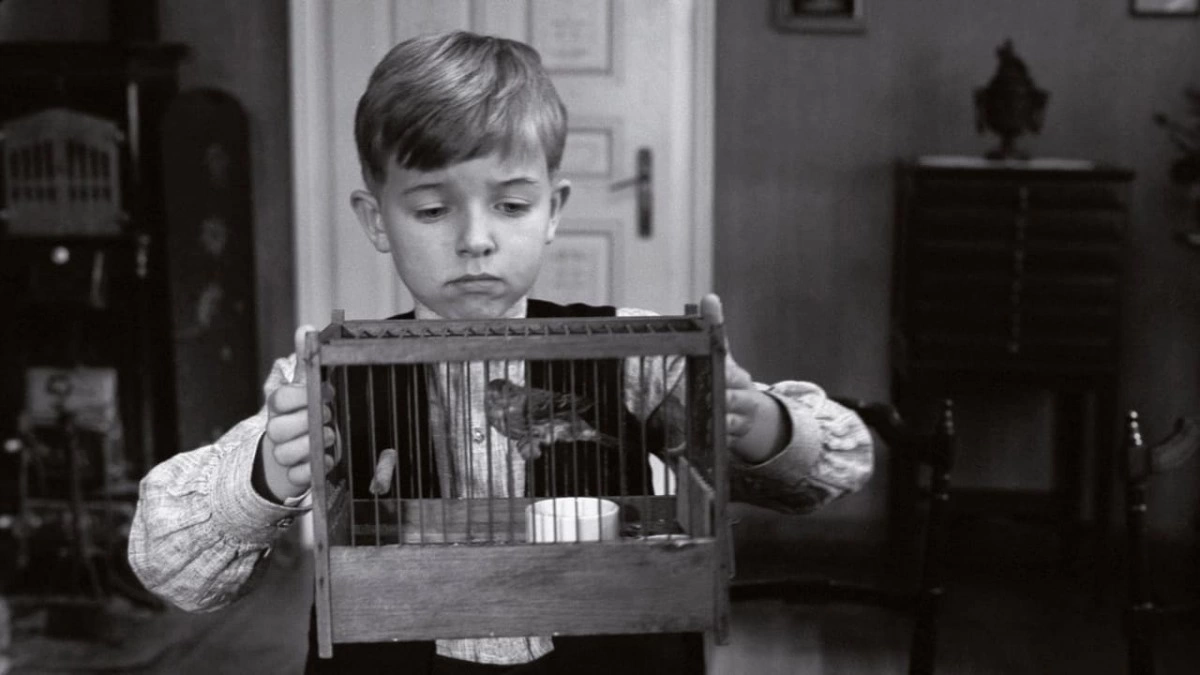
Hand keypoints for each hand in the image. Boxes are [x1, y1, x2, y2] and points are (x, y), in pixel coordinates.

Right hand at [259, 325, 335, 501]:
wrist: (297, 450)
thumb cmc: (304, 413)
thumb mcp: (306, 387)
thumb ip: (306, 362)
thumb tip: (306, 328)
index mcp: (279, 406)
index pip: (279, 398)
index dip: (301, 397)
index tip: (326, 393)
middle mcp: (276, 430)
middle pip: (279, 428)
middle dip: (307, 422)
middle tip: (328, 417)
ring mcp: (282, 454)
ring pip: (286, 453)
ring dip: (312, 445)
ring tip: (329, 437)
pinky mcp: (292, 476)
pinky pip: (298, 477)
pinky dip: (314, 469)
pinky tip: (327, 459)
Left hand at [701, 294, 788, 463]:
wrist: (748, 413)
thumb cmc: (727, 377)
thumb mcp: (722, 355)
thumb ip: (716, 329)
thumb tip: (710, 297)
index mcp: (738, 377)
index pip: (733, 374)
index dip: (727, 375)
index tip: (718, 375)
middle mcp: (743, 399)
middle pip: (735, 400)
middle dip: (722, 400)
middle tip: (706, 399)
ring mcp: (740, 420)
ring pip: (732, 424)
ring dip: (718, 424)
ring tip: (703, 423)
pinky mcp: (731, 439)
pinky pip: (723, 442)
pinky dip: (711, 443)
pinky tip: (690, 446)